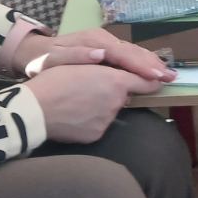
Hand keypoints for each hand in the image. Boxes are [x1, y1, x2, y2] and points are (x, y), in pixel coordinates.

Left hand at [12, 26, 175, 84]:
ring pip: (133, 51)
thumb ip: (76, 57)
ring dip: (151, 62)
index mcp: (93, 41)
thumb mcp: (53, 60)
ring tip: (167, 73)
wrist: (34, 51)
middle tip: (171, 76)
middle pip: (132, 51)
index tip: (157, 76)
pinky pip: (128, 54)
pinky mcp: (105, 47)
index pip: (123, 53)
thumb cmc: (43, 60)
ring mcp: (105, 42)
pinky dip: (142, 61)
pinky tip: (152, 69)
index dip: (141, 65)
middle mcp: (103, 39)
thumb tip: (100, 54)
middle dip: (152, 64)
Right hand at [22, 64, 167, 142]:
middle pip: (122, 95)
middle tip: (90, 87)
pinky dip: (91, 119)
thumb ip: (105, 66)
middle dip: (113, 90)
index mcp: (114, 80)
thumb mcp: (78, 62)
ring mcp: (107, 120)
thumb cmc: (53, 79)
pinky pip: (99, 124)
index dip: (153, 79)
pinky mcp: (96, 135)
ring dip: (101, 105)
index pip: (145, 81)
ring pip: (110, 110)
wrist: (33, 109)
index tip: (164, 79)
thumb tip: (119, 67)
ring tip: (76, 100)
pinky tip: (74, 115)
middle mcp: (116, 102)